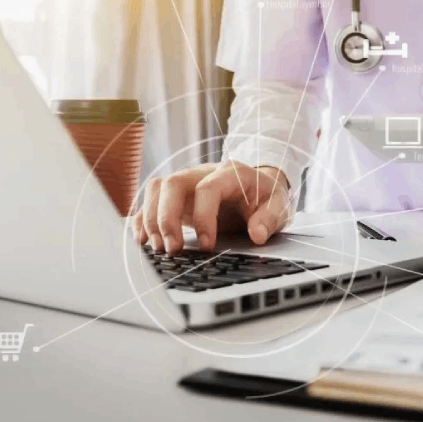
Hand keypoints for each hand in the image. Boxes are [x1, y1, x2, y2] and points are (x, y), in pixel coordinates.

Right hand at [130, 162, 291, 252]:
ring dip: (152, 219)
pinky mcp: (177, 197)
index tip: (207, 246)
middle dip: (167, 218)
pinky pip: (152, 201)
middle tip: (173, 249)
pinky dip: (144, 219)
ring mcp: (187, 183)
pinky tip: (144, 240)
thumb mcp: (279, 205)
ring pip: (157, 189)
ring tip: (159, 249)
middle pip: (173, 184)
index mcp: (230, 172)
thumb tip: (257, 234)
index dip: (204, 217)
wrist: (260, 186)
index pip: (207, 188)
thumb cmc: (266, 195)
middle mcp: (203, 173)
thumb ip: (270, 218)